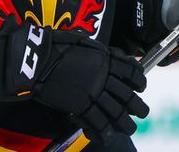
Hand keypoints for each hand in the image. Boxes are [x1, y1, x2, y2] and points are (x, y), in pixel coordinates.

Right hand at [0, 19, 148, 142]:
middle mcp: (102, 77)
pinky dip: (103, 131)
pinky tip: (106, 136)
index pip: (131, 71)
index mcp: (104, 59)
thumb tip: (111, 56)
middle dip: (138, 107)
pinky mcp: (78, 105)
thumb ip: (99, 52)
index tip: (141, 86)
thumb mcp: (83, 42)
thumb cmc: (56, 46)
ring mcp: (91, 92)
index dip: (139, 80)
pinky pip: (96, 121)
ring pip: (115, 112)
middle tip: (142, 112)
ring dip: (125, 123)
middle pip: (127, 96)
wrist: (36, 58)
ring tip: (129, 128)